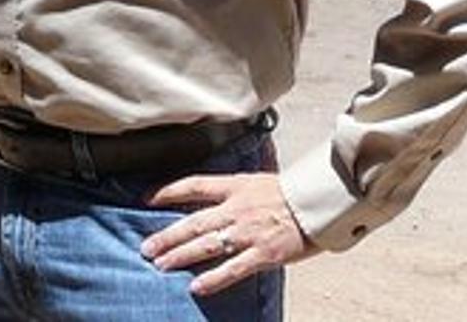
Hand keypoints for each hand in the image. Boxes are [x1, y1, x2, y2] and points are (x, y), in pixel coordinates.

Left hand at [140, 172, 314, 296]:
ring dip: (181, 255)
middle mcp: (237, 208)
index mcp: (235, 186)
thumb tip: (212, 194)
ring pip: (207, 245)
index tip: (147, 198)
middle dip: (167, 235)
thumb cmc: (293, 192)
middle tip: (146, 247)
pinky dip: (213, 278)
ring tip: (161, 264)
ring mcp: (249, 232)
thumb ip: (234, 189)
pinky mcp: (264, 253)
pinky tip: (196, 286)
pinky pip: (233, 268)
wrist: (321, 203)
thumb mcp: (258, 180)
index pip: (193, 185)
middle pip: (194, 222)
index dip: (168, 191)